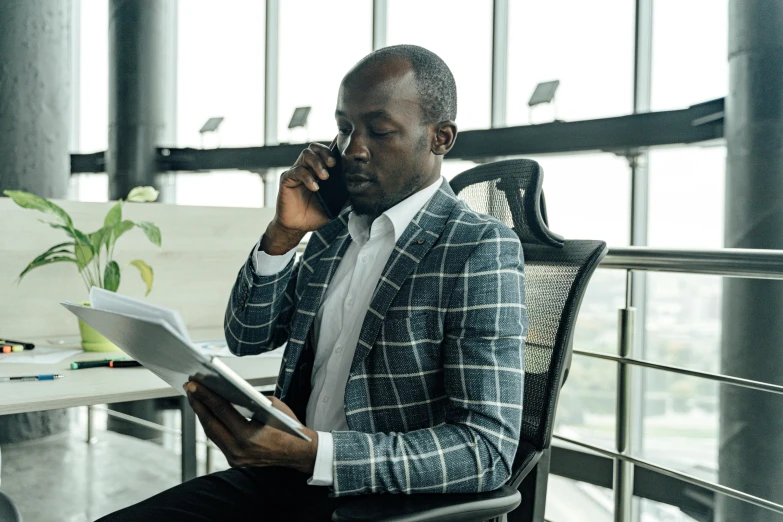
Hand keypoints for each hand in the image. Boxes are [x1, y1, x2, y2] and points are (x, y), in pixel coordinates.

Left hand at [183, 381, 317, 474]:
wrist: (299, 452)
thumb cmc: (288, 427)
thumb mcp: (271, 406)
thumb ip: (249, 399)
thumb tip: (228, 389)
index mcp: (248, 436)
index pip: (221, 411)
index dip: (206, 395)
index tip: (194, 384)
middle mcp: (239, 450)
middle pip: (211, 423)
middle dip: (198, 404)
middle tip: (190, 388)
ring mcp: (235, 458)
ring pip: (211, 433)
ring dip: (202, 415)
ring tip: (195, 398)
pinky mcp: (235, 460)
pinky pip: (218, 440)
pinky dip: (212, 425)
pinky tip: (207, 413)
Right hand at [261, 138, 338, 254]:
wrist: (298, 227)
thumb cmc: (315, 215)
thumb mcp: (334, 206)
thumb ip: (345, 196)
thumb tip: (360, 190)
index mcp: (319, 171)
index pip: (326, 153)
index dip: (334, 150)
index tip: (344, 156)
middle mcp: (307, 168)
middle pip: (315, 148)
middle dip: (325, 153)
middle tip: (333, 164)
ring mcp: (296, 172)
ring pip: (306, 154)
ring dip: (317, 163)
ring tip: (325, 177)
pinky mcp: (287, 179)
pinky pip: (296, 171)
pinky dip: (307, 177)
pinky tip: (315, 187)